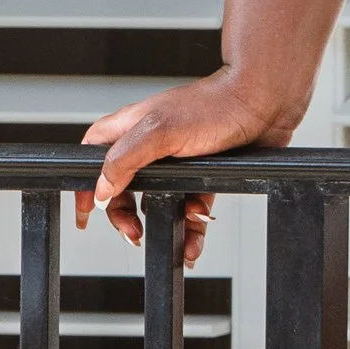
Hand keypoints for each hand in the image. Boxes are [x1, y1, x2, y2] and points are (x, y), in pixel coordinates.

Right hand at [77, 70, 292, 266]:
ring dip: (164, 226)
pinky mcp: (203, 173)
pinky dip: (192, 226)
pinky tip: (194, 241)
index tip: (86, 214)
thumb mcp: (158, 132)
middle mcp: (150, 145)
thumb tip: (101, 188)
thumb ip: (124, 160)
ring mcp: (177, 161)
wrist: (264, 105)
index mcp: (131, 129)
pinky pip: (190, 206)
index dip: (86, 186)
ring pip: (159, 200)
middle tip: (133, 234)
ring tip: (172, 243)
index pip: (94, 159)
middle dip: (125, 215)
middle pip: (124, 189)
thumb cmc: (213, 106)